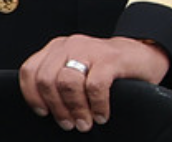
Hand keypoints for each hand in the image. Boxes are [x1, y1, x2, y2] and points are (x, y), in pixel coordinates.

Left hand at [19, 34, 170, 131]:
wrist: (141, 53)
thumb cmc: (106, 67)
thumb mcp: (77, 69)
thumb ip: (60, 81)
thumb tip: (48, 111)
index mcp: (56, 49)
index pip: (30, 70)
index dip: (32, 95)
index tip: (43, 112)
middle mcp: (68, 46)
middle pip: (47, 79)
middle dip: (56, 107)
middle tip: (69, 124)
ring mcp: (88, 50)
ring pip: (67, 82)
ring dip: (75, 108)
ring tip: (85, 122)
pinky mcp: (110, 59)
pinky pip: (95, 85)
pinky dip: (97, 105)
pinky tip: (101, 115)